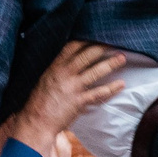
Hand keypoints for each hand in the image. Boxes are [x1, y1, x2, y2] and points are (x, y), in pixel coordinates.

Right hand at [6, 41, 125, 151]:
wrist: (36, 122)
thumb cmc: (39, 102)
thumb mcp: (45, 80)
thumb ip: (58, 71)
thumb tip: (71, 63)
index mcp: (55, 67)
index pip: (72, 47)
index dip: (85, 40)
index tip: (96, 35)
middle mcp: (64, 74)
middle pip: (86, 56)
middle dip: (101, 47)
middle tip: (114, 42)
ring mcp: (72, 87)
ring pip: (96, 71)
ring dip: (111, 63)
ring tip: (122, 58)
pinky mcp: (79, 101)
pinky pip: (99, 93)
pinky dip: (111, 88)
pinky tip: (121, 84)